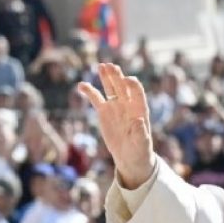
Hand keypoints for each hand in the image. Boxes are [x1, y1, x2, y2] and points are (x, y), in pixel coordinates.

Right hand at [78, 63, 154, 188]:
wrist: (130, 156)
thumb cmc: (140, 150)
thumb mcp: (142, 144)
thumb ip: (141, 133)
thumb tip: (139, 121)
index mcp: (140, 109)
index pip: (137, 92)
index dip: (132, 85)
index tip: (127, 79)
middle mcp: (128, 104)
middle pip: (122, 86)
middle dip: (116, 76)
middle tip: (110, 66)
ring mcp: (115, 106)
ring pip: (110, 88)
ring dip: (106, 77)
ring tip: (100, 66)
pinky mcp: (104, 111)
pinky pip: (96, 99)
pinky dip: (89, 91)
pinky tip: (81, 85)